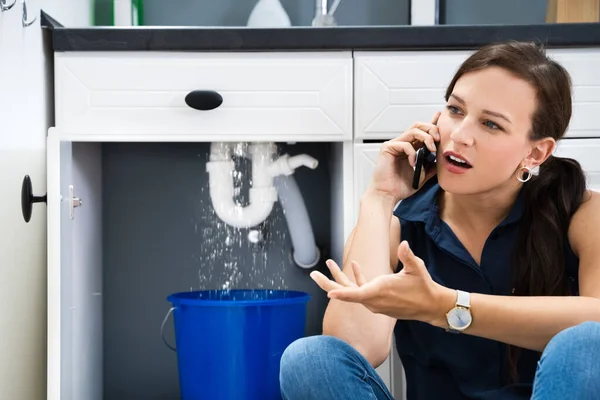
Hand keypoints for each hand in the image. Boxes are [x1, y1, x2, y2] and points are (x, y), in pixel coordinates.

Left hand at [310, 240, 454, 324]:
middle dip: (328, 283)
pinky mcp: (377, 302)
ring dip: (339, 278)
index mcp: (381, 291)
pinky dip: (355, 279)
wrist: (431, 306)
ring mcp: (375, 302)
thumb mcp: (417, 269)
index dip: (342, 292)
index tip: (329, 291)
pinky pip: (361, 291)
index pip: (357, 293)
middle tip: (312, 275)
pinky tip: (354, 266)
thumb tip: (404, 245)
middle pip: (346, 293)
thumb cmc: (424, 288)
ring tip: (328, 264)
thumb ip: (408, 256)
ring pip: (352, 291)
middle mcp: (374, 299)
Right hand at [367, 112, 440, 202]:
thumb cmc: (400, 187)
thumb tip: (442, 159)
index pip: (422, 131)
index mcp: (410, 148)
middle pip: (418, 125)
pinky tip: (413, 163)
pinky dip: (412, 153)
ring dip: (426, 137)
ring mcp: (394, 145)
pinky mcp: (388, 148)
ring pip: (413, 131)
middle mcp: (402, 144)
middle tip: (438, 140)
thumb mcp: (422, 176)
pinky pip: (405, 144)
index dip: (431, 123)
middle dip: (431, 129)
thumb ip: (431, 166)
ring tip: (431, 150)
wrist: (388, 195)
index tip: (440, 116)